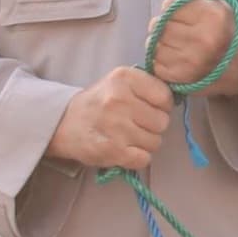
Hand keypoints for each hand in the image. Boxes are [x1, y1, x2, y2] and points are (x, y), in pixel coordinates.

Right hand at [52, 67, 175, 172]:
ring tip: (128, 137)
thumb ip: (146, 86)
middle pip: (162, 122)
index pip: (165, 96)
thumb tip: (175, 101)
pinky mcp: (112, 151)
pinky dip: (137, 157)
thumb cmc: (98, 103)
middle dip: (153, 126)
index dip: (161, 106)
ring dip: (145, 143)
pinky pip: (144, 158)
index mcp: (124, 77)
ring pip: (155, 142)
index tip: (148, 108)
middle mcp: (119, 100)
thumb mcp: (118, 82)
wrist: (63, 123)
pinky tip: (125, 149)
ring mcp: (116, 126)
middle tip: (136, 125)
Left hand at [149, 0, 237, 89]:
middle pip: (159, 24)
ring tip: (176, 45)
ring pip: (154, 43)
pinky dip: (160, 60)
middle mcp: (204, 39)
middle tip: (178, 31)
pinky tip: (174, 58)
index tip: (184, 15)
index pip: (170, 4)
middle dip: (163, 26)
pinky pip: (154, 62)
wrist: (236, 68)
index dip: (172, 7)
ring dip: (160, 43)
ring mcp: (192, 61)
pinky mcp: (180, 77)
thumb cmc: (220, 31)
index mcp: (212, 16)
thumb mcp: (209, 5)